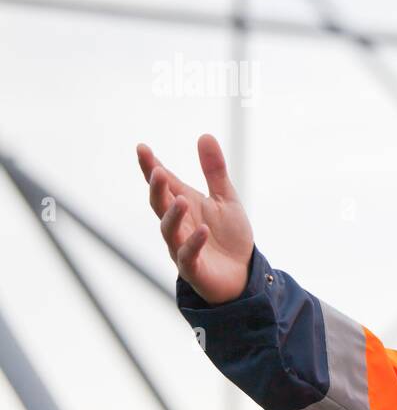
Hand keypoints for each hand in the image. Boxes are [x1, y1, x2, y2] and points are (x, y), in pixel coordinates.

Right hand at [136, 134, 253, 303]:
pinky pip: (188, 255)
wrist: (242, 273)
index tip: (142, 148)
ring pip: (170, 230)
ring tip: (181, 200)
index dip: (151, 167)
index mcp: (184, 204)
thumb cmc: (229, 236)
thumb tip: (205, 135)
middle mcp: (178, 225)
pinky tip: (202, 230)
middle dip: (157, 189)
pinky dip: (194, 243)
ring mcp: (182, 246)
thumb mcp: (226, 198)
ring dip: (173, 215)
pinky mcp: (194, 268)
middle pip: (160, 205)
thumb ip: (214, 170)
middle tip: (158, 172)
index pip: (164, 184)